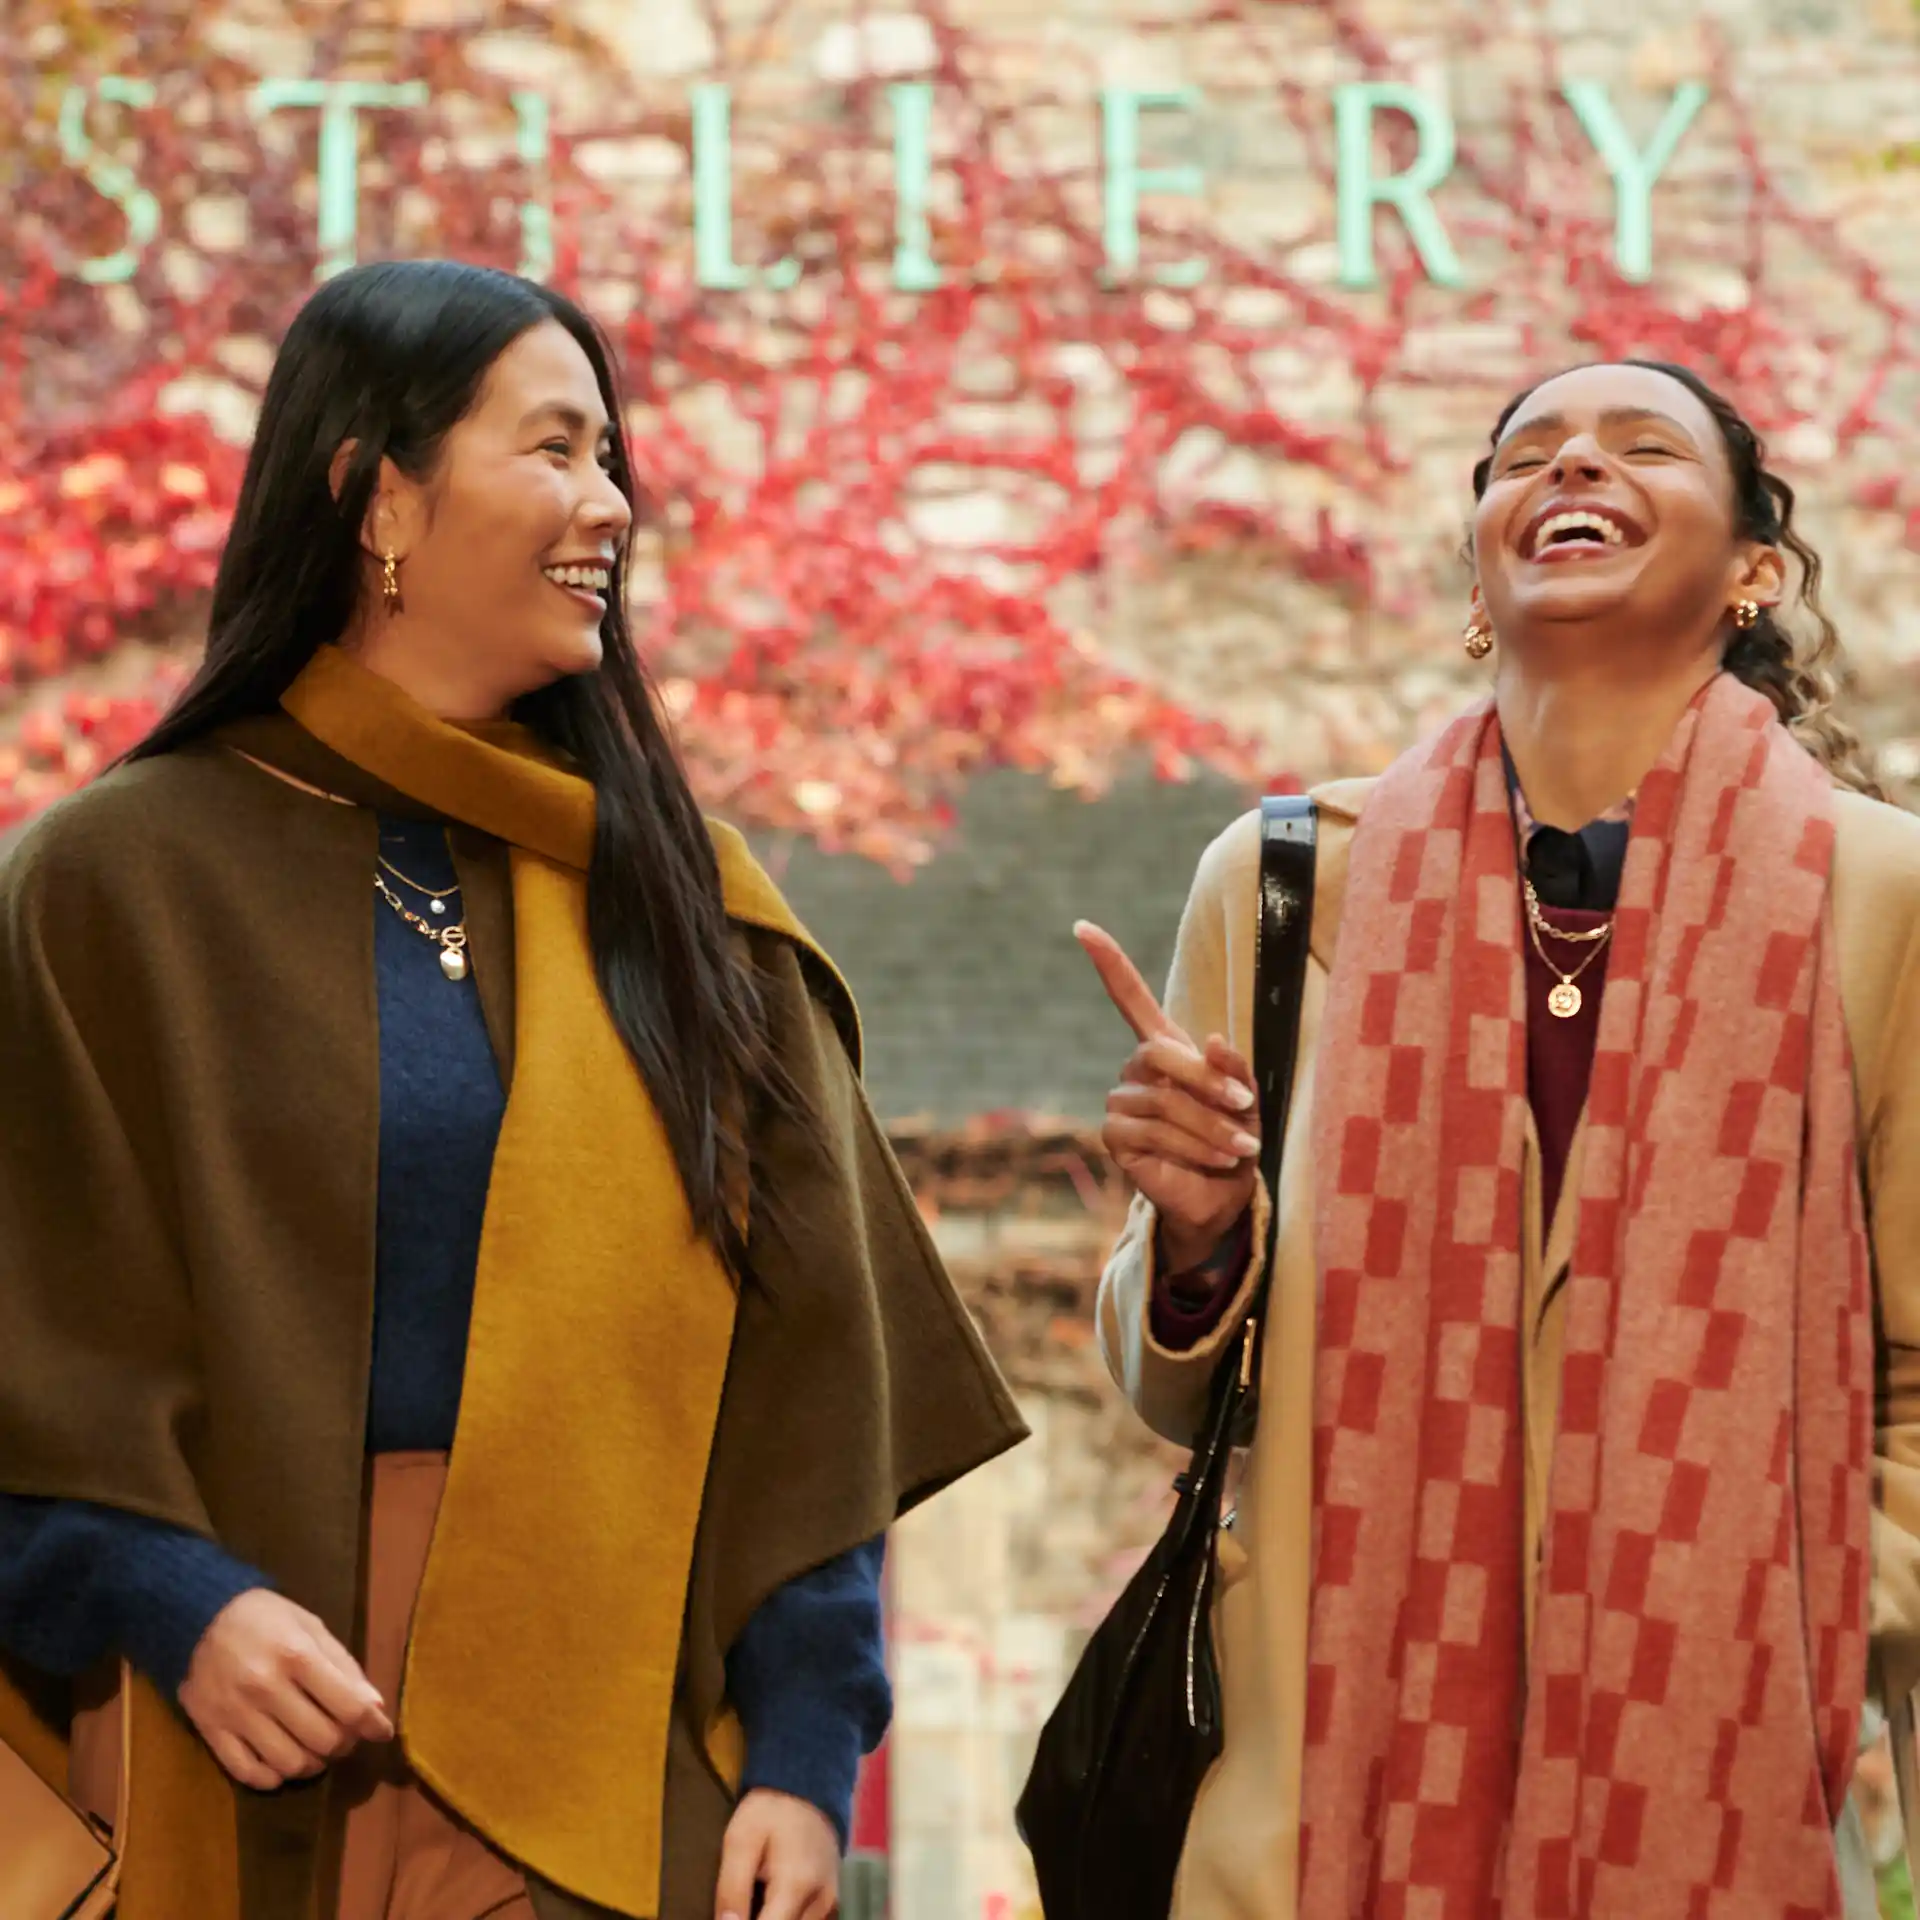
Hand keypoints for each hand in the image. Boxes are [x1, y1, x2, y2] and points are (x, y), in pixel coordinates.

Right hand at [178, 1589, 393, 1791]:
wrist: (199, 1617)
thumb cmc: (266, 1619)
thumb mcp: (311, 1627)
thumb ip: (343, 1666)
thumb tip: (375, 1708)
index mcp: (297, 1655)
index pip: (347, 1706)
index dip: (373, 1726)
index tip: (383, 1732)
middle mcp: (266, 1687)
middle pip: (322, 1739)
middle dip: (344, 1744)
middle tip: (346, 1737)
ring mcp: (236, 1713)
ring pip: (289, 1763)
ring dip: (313, 1764)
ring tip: (317, 1751)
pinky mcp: (210, 1731)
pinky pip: (248, 1772)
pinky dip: (273, 1777)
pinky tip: (283, 1764)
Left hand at [714, 1789, 841, 1919]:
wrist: (807, 1789)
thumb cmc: (770, 1811)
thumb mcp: (740, 1840)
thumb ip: (731, 1889)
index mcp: (796, 1886)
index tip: (730, 1916)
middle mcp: (821, 1903)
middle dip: (757, 1919)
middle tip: (739, 1906)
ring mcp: (830, 1905)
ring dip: (773, 1918)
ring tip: (755, 1901)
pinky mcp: (831, 1904)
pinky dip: (784, 1917)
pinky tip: (769, 1905)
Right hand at [1075, 919, 1260, 1270]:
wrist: (1222, 1197)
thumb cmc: (1234, 1140)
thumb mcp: (1246, 1100)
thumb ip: (1234, 1068)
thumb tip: (1210, 1038)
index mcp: (1164, 1048)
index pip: (1129, 998)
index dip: (1108, 962)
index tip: (1082, 927)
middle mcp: (1136, 1070)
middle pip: (1161, 1054)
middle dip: (1207, 1081)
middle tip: (1244, 1107)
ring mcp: (1121, 1102)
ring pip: (1163, 1101)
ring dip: (1210, 1126)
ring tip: (1240, 1149)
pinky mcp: (1114, 1137)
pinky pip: (1151, 1131)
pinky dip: (1192, 1146)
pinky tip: (1214, 1159)